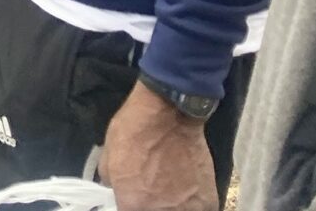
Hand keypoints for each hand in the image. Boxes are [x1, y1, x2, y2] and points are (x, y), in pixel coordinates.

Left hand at [99, 81, 217, 210]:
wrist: (169, 113)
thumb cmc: (133, 131)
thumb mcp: (108, 156)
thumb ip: (112, 182)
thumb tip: (118, 189)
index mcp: (133, 205)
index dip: (130, 205)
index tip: (134, 198)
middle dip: (150, 206)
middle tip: (152, 191)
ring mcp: (187, 209)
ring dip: (173, 206)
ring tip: (171, 190)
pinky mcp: (207, 201)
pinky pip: (199, 210)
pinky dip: (193, 204)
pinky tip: (187, 190)